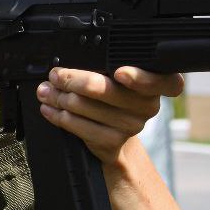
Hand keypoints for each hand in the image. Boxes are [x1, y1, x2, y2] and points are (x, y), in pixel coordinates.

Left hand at [36, 66, 182, 163]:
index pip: (163, 81)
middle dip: (71, 80)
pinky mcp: (112, 141)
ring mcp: (131, 126)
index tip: (119, 73)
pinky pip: (77, 125)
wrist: (114, 137)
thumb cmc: (112, 99)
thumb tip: (64, 68)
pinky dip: (58, 115)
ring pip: (84, 106)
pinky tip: (49, 108)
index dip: (139, 78)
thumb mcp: (116, 81)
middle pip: (104, 88)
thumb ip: (103, 68)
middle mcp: (148, 106)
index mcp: (156, 84)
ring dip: (58, 97)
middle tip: (55, 76)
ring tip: (46, 91)